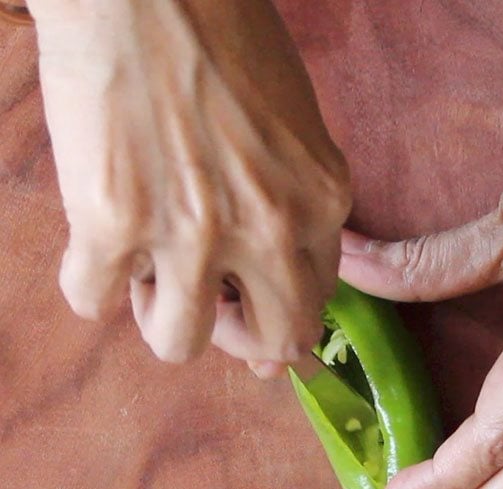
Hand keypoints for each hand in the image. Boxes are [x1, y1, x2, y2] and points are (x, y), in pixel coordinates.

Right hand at [29, 0, 350, 368]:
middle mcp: (268, 229)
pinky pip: (92, 302)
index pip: (314, 306)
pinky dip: (92, 281)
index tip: (248, 307)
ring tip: (147, 267)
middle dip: (237, 337)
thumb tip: (265, 285)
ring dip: (160, 317)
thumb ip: (296, 214)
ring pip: (178, 345)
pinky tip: (98, 241)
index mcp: (320, 204)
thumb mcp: (295, 132)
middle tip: (207, 303)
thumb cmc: (224, 39)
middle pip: (273, 344)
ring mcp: (191, 234)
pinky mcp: (112, 224)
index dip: (277, 317)